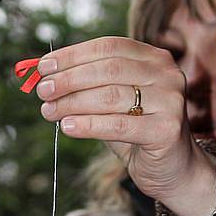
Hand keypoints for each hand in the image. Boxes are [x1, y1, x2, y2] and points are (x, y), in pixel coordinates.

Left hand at [36, 37, 215, 215]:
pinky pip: (118, 125)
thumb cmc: (136, 132)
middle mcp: (166, 75)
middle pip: (109, 69)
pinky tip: (67, 127)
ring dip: (73, 103)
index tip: (43, 66)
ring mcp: (171, 101)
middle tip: (43, 91)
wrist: (173, 169)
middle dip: (69, 79)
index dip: (73, 55)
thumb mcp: (112, 103)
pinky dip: (88, 125)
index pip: (109, 46)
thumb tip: (45, 78)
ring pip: (111, 96)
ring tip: (49, 111)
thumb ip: (87, 87)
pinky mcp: (167, 130)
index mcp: (154, 59)